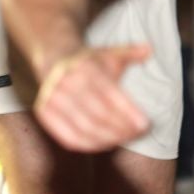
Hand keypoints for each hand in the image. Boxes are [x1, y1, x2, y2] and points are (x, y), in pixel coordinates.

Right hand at [33, 45, 153, 151]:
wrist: (53, 59)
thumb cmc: (89, 61)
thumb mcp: (109, 53)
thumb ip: (130, 52)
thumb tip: (149, 49)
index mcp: (84, 66)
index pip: (109, 94)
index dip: (127, 111)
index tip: (144, 124)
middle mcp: (65, 82)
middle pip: (98, 114)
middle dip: (122, 128)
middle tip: (138, 133)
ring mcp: (52, 99)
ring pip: (85, 128)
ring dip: (109, 138)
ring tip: (126, 138)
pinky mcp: (44, 113)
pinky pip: (69, 138)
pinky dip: (90, 145)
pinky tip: (106, 143)